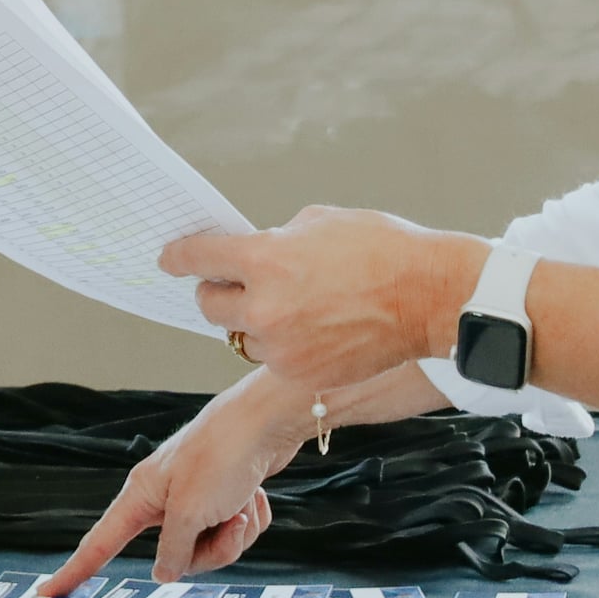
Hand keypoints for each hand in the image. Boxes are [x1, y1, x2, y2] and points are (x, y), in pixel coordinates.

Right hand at [43, 375, 321, 590]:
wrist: (266, 420)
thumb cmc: (221, 456)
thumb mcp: (189, 512)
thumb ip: (173, 551)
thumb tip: (164, 574)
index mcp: (141, 496)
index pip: (99, 543)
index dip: (74, 570)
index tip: (46, 593)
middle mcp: (165, 499)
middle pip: (179, 557)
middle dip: (212, 548)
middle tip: (228, 520)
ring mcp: (196, 499)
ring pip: (213, 547)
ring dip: (236, 531)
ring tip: (245, 501)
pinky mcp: (225, 496)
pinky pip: (236, 531)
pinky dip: (252, 518)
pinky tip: (256, 494)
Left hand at [167, 208, 481, 393]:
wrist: (429, 296)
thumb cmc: (381, 249)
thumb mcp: (318, 224)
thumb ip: (275, 241)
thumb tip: (251, 255)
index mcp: (264, 260)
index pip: (198, 258)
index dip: (178, 257)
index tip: (169, 259)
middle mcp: (264, 307)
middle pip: (208, 306)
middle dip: (217, 292)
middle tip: (233, 285)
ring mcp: (282, 346)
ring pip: (242, 336)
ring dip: (255, 322)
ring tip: (292, 307)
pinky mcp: (302, 374)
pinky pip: (274, 359)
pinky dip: (283, 346)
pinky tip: (312, 330)